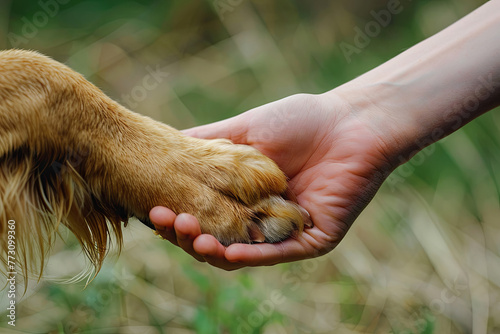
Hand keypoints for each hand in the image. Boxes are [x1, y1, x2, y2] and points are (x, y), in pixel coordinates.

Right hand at [150, 92, 393, 269]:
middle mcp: (258, 220)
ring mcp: (283, 234)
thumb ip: (206, 142)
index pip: (201, 216)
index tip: (152, 209)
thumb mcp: (242, 131)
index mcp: (241, 198)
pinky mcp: (310, 241)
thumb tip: (162, 145)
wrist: (350, 123)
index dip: (175, 216)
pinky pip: (276, 255)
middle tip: (166, 220)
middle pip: (214, 240)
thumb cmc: (299, 121)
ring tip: (191, 235)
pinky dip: (250, 256)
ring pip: (240, 255)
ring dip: (211, 249)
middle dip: (186, 235)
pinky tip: (225, 251)